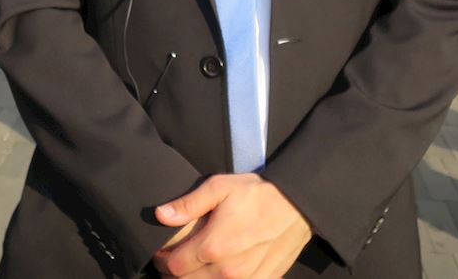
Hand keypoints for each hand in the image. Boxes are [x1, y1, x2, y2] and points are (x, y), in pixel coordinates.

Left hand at [152, 174, 312, 277]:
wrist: (296, 206)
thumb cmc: (256, 194)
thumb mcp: (219, 187)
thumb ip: (188, 204)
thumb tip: (160, 215)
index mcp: (212, 246)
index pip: (174, 266)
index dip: (163, 261)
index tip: (161, 253)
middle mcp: (226, 270)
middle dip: (175, 273)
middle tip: (173, 261)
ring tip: (192, 267)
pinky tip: (216, 272)